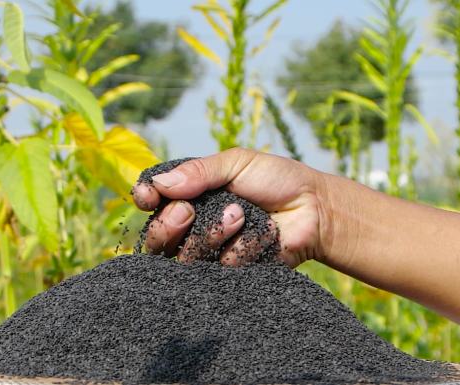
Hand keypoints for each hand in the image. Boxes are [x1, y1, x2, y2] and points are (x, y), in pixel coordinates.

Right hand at [132, 148, 333, 266]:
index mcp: (191, 195)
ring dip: (210, 234)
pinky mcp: (232, 274)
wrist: (314, 208)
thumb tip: (159, 184)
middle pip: (156, 239)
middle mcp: (194, 226)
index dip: (145, 201)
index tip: (148, 197)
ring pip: (185, 258)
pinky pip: (220, 268)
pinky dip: (240, 249)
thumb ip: (199, 172)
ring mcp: (211, 253)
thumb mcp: (236, 163)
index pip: (152, 202)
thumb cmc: (276, 180)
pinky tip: (259, 236)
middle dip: (168, 225)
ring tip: (240, 214)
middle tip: (189, 211)